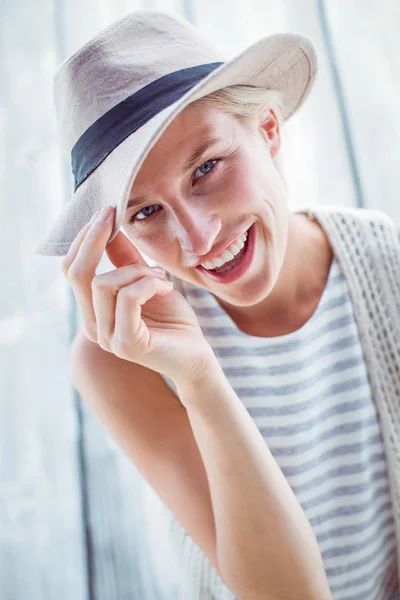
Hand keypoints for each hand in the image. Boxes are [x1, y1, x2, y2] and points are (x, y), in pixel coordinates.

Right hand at [61, 206, 216, 385]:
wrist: (196, 355)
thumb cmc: (172, 320)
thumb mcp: (147, 281)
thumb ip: (125, 259)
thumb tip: (109, 225)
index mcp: (94, 311)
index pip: (72, 270)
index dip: (84, 239)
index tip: (106, 212)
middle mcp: (93, 326)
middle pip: (78, 274)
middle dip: (94, 239)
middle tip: (112, 216)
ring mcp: (107, 337)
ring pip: (105, 283)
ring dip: (138, 270)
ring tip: (160, 278)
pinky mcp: (126, 344)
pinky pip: (128, 298)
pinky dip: (148, 284)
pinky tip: (166, 289)